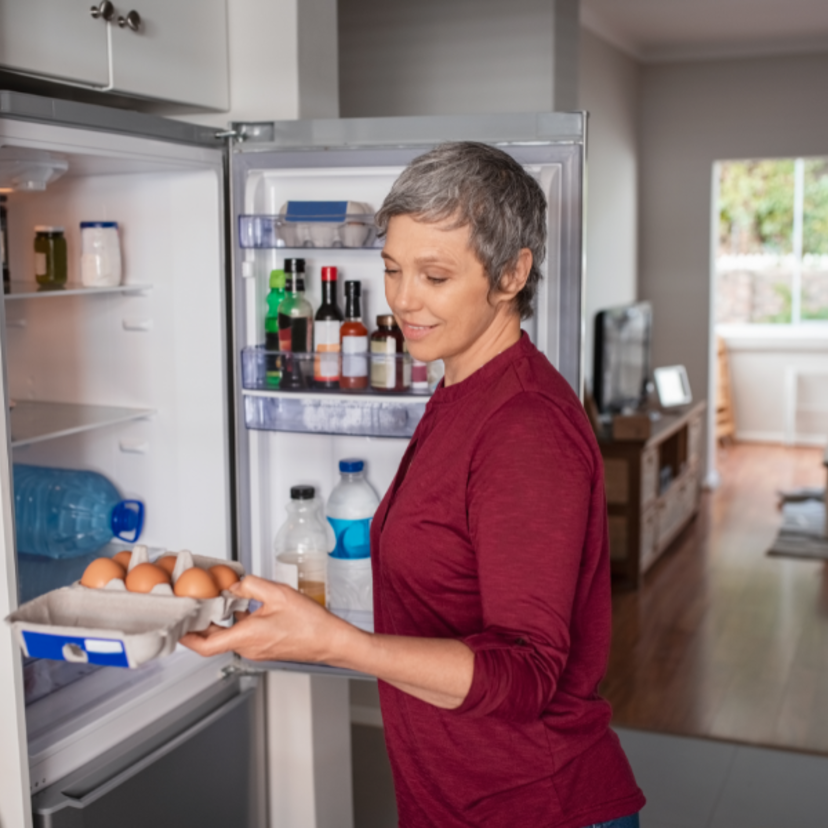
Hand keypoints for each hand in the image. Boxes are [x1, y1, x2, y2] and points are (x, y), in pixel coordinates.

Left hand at [179, 575, 353, 662]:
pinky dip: (238, 623)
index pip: (205, 645)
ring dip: (222, 621)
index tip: (177, 626)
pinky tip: (245, 608)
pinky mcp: (265, 648)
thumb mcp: (278, 594)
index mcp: (247, 637)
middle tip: (196, 606)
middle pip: (214, 639)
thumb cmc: (310, 623)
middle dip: (202, 623)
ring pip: (230, 636)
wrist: (331, 641)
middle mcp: (248, 647)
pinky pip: (243, 636)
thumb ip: (250, 585)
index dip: (186, 637)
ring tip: (221, 602)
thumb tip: (234, 584)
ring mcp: (257, 650)